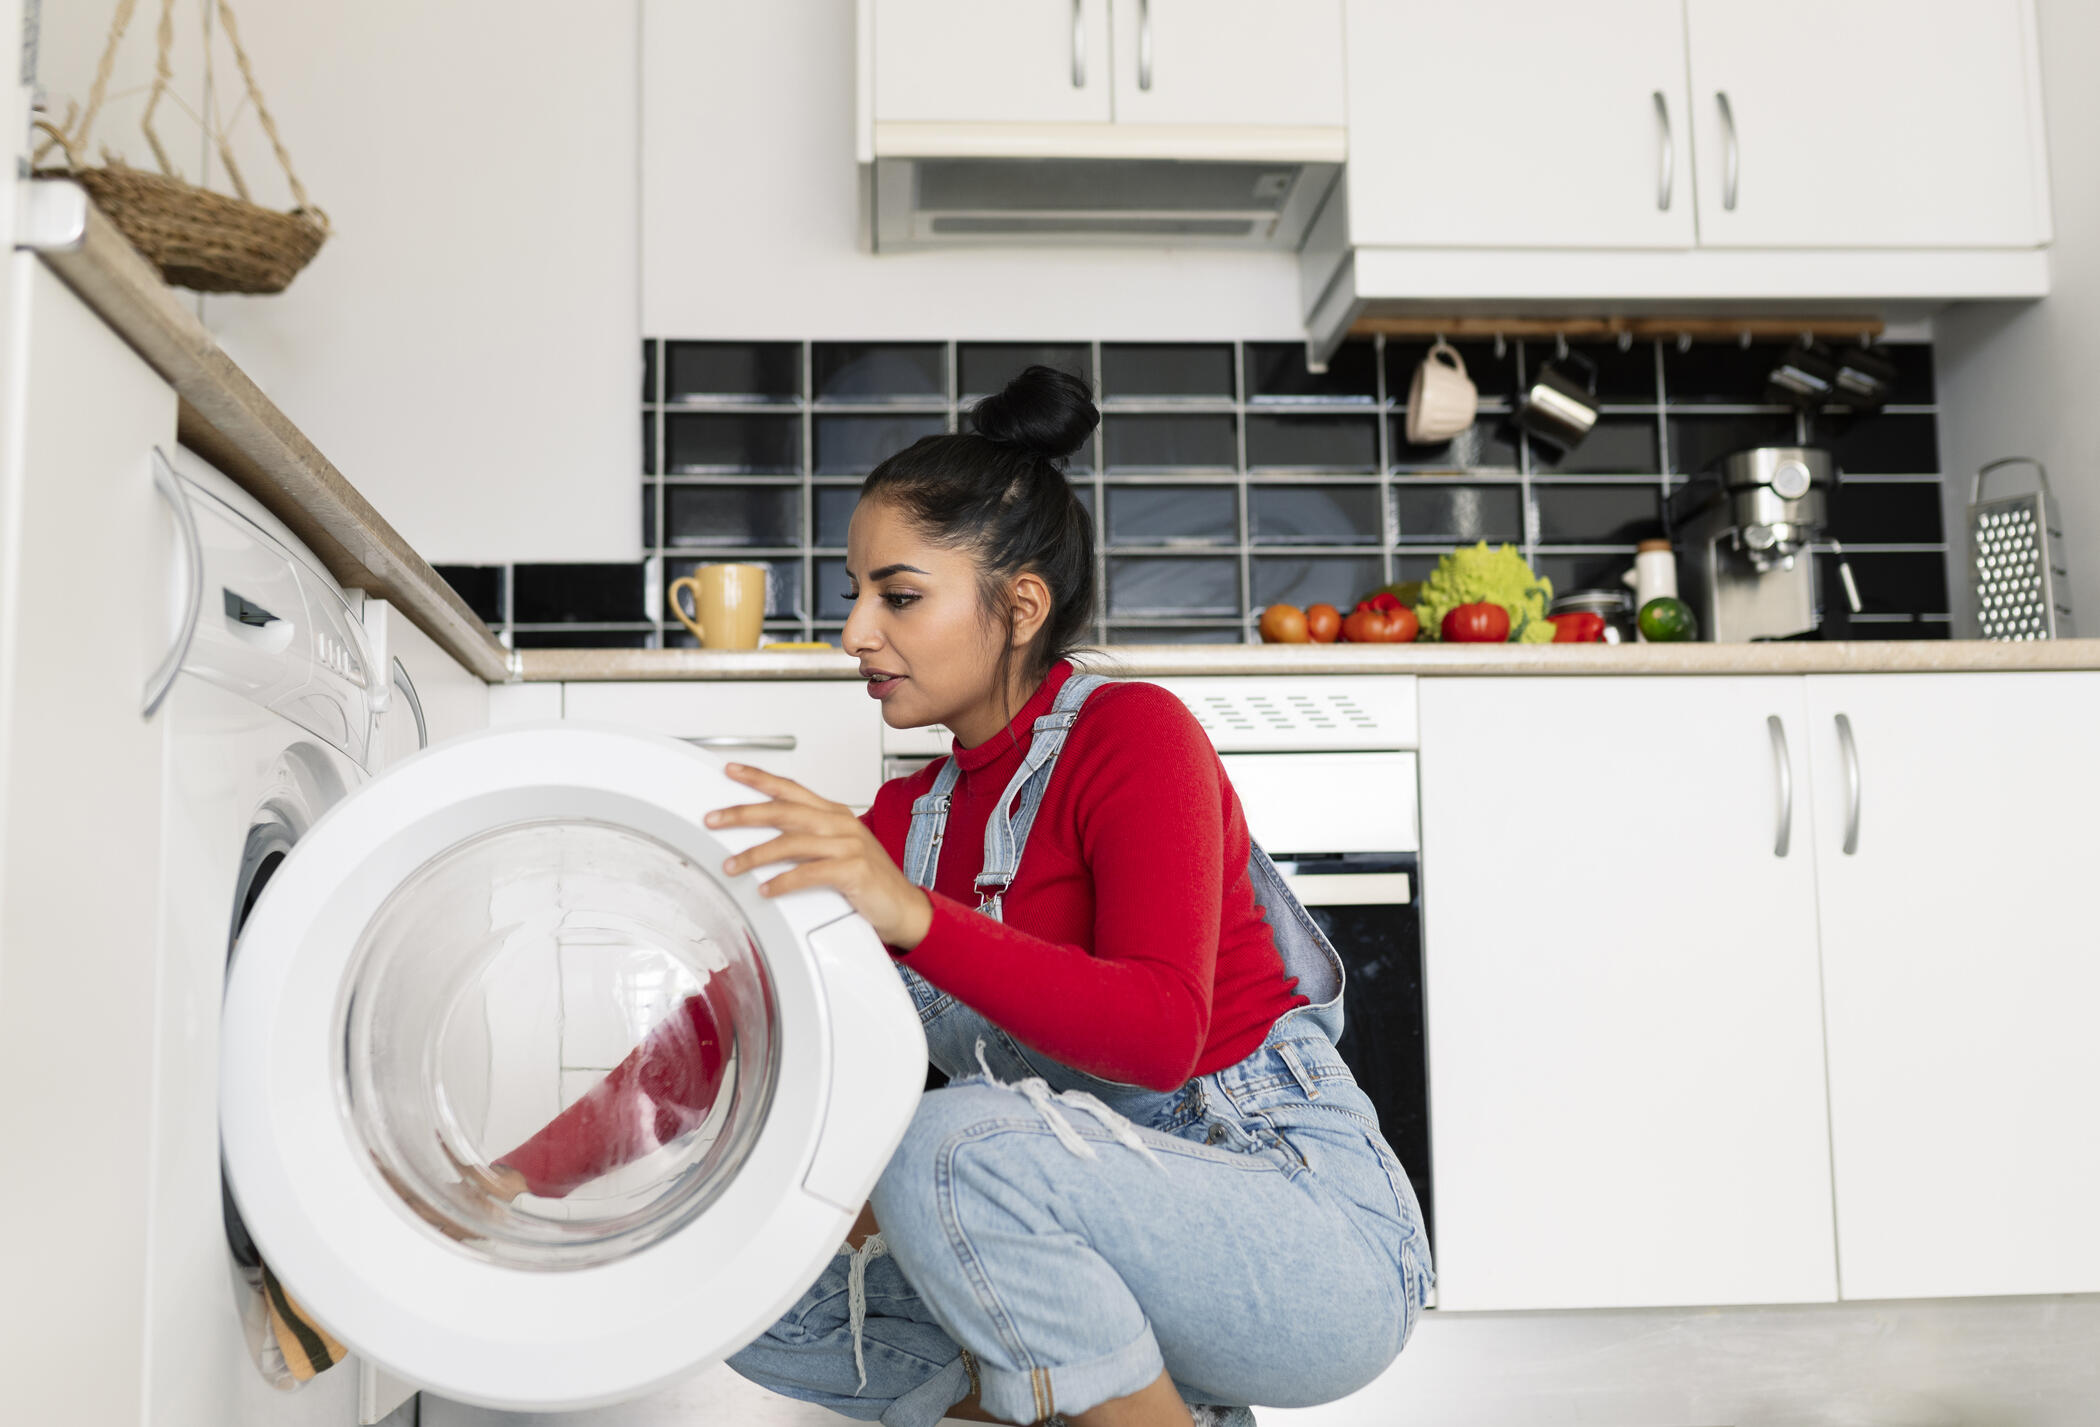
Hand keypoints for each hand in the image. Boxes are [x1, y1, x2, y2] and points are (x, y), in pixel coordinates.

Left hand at [707, 764, 933, 950]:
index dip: (759, 778)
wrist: (906, 908)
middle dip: (743, 813)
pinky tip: (766, 889)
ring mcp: (849, 846)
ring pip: (791, 842)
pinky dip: (783, 882)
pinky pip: (809, 873)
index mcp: (835, 814)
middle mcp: (840, 824)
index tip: (731, 770)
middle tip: (714, 819)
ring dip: (755, 854)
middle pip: (784, 810)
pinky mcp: (853, 871)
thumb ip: (809, 839)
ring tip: (732, 865)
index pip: (791, 789)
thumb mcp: (838, 850)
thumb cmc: (870, 881)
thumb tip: (766, 838)